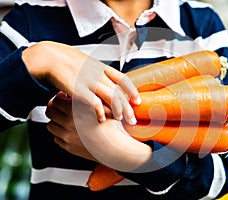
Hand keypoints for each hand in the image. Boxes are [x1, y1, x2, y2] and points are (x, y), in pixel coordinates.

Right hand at [23, 41, 140, 123]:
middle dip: (128, 108)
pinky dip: (100, 112)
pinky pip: (95, 103)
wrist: (50, 57)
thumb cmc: (66, 61)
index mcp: (102, 67)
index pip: (123, 79)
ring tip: (118, 120)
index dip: (132, 91)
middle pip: (119, 92)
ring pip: (111, 98)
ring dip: (117, 111)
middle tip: (132, 119)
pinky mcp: (80, 89)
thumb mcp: (87, 63)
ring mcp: (90, 81)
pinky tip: (100, 119)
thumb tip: (107, 82)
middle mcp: (99, 74)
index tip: (137, 100)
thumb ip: (98, 73)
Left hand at [46, 92, 151, 170]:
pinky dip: (61, 134)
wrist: (117, 147)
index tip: (64, 96)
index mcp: (76, 111)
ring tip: (66, 119)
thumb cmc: (113, 127)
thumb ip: (90, 97)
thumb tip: (80, 91)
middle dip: (54, 107)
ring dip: (57, 121)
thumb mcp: (104, 106)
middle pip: (50, 112)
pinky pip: (57, 138)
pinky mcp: (69, 147)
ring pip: (51, 125)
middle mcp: (68, 124)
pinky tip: (71, 131)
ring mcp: (67, 137)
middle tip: (61, 106)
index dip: (59, 97)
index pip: (55, 101)